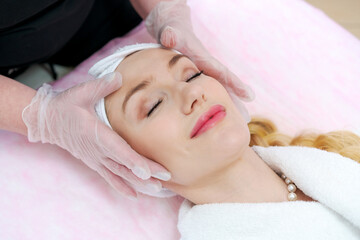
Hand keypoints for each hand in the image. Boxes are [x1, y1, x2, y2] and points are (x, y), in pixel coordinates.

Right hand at [22, 72, 170, 198]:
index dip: (134, 161)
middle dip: (145, 173)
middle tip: (165, 179)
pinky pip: (110, 177)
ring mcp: (95, 158)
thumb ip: (101, 86)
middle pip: (124, 165)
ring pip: (120, 173)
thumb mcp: (81, 92)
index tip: (148, 171)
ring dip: (138, 182)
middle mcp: (97, 151)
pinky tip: (135, 195)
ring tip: (157, 189)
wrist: (48, 121)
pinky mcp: (94, 162)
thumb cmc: (66, 105)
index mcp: (95, 134)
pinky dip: (122, 186)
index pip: (118, 150)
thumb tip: (120, 77)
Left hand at [145, 0, 254, 121]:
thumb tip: (169, 36)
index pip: (221, 72)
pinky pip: (206, 93)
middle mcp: (206, 68)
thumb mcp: (171, 31)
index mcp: (203, 59)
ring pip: (216, 91)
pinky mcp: (196, 78)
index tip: (249, 95)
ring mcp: (202, 74)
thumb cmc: (172, 31)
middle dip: (235, 101)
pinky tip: (216, 116)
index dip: (234, 84)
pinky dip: (213, 103)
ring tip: (237, 122)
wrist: (171, 29)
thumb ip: (171, 34)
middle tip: (246, 118)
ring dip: (226, 105)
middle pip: (223, 85)